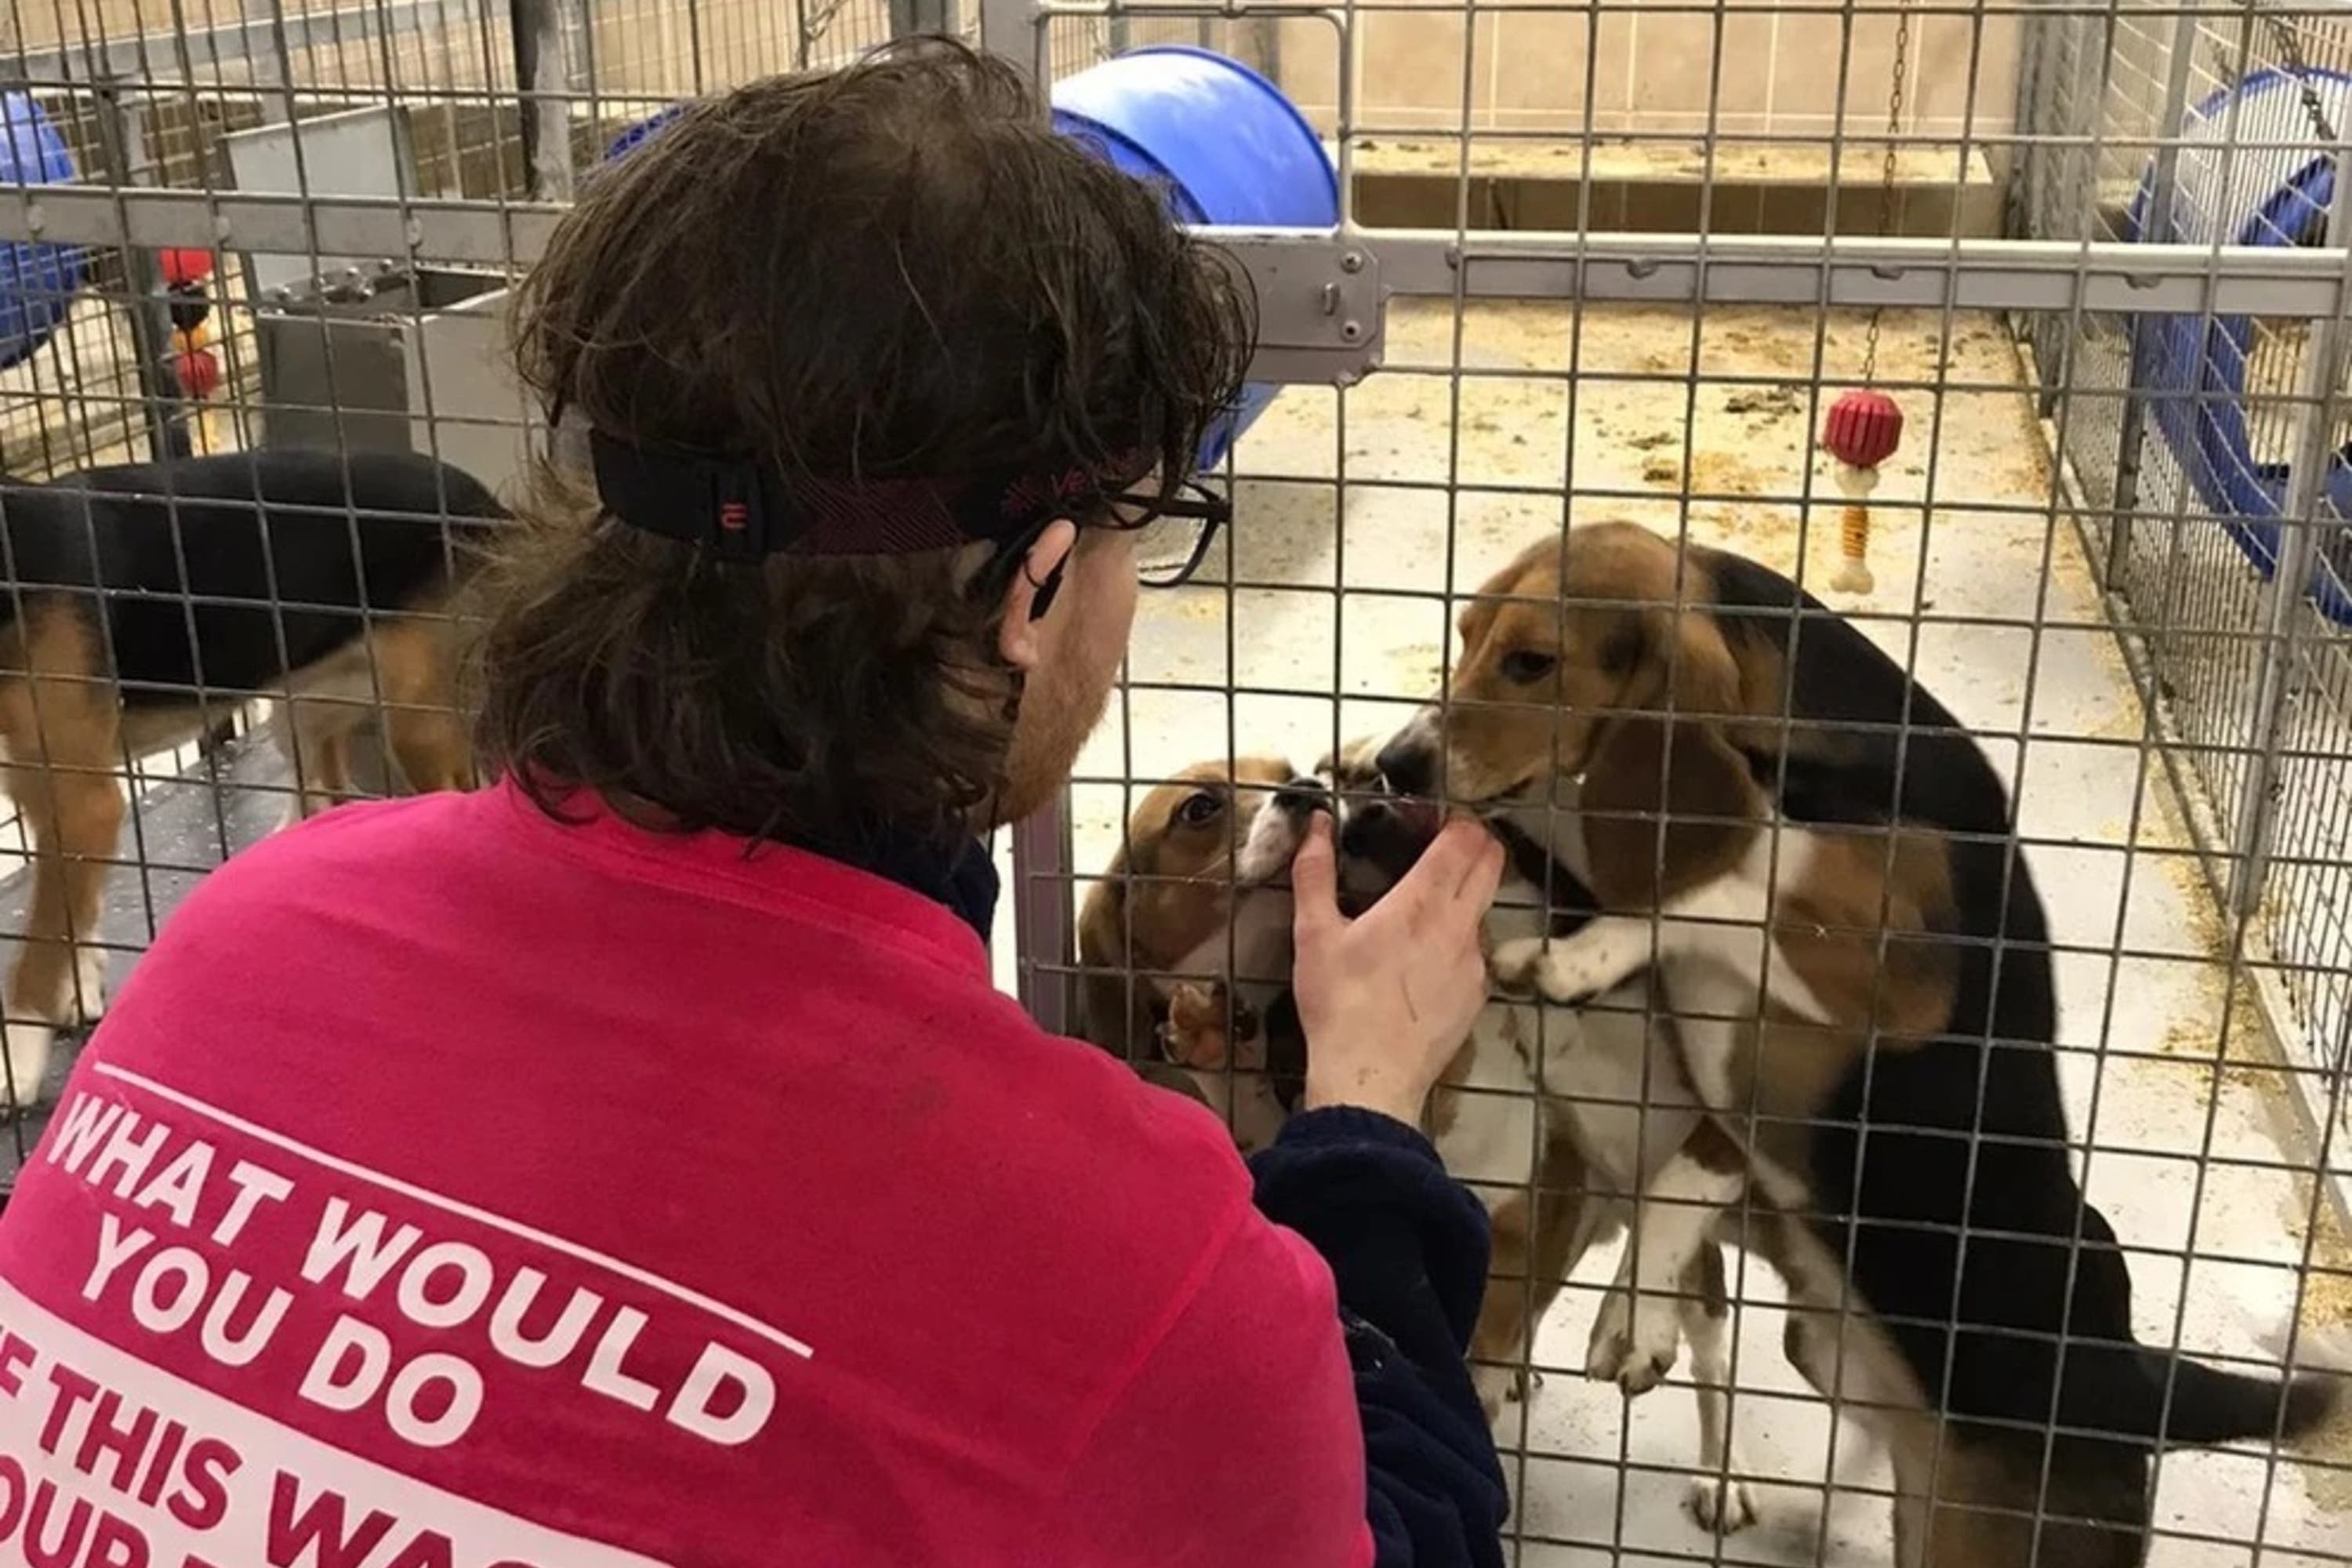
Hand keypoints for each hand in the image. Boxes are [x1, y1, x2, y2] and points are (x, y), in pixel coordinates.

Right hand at [1289, 813, 1504, 1126]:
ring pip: (1483, 910)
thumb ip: (1314, 871)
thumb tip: (1315, 822)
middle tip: (1443, 849)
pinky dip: (1458, 944)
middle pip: (1491, 864)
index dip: (1459, 821)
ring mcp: (1475, 962)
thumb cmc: (1338, 1003)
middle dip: (1476, 846)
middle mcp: (1460, 925)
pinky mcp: (1478, 995)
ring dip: (1465, 898)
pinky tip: (1424, 964)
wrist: (1370, 1078)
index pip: (1465, 839)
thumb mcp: (1313, 933)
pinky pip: (1475, 954)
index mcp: (1421, 901)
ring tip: (1423, 913)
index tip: (1437, 821)